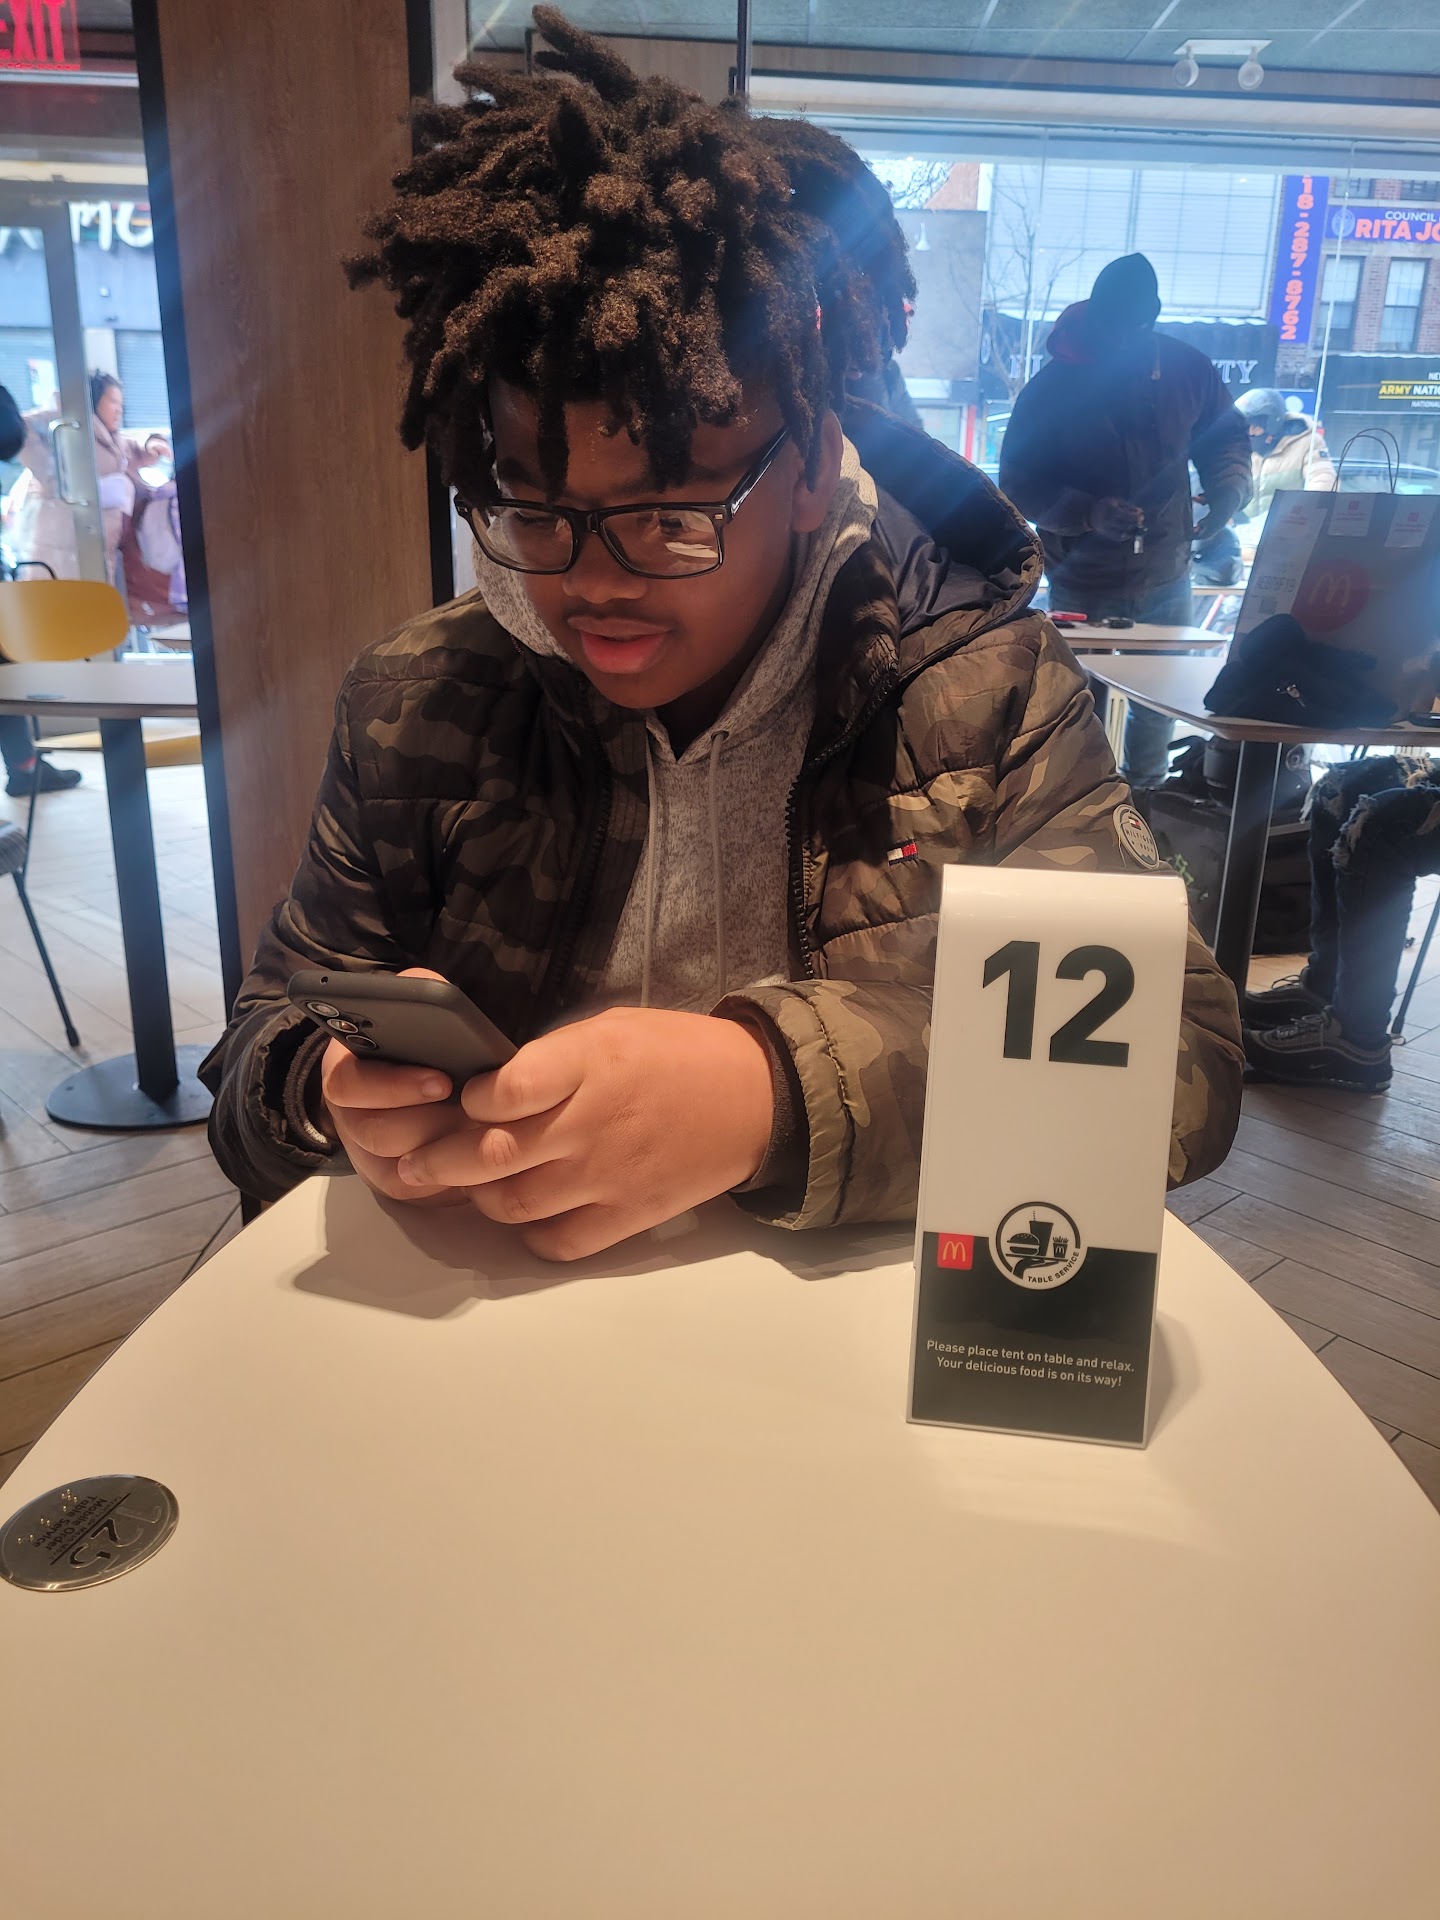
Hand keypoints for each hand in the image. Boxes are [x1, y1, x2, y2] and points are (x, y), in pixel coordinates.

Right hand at [319, 967, 474, 1205]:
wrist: (416, 1073)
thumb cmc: (420, 1038)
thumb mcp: (416, 1006)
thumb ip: (420, 997)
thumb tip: (443, 1003)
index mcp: (346, 1069)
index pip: (349, 1084)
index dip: (393, 1086)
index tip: (441, 1081)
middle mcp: (349, 1116)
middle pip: (377, 1133)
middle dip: (432, 1123)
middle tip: (479, 1114)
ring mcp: (367, 1154)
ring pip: (399, 1169)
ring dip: (447, 1152)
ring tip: (488, 1133)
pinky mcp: (393, 1183)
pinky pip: (417, 1194)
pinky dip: (450, 1180)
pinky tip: (483, 1160)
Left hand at [396, 1007, 775, 1261]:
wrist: (755, 1098)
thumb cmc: (676, 1053)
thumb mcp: (608, 1029)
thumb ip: (550, 1060)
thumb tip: (487, 1089)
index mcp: (587, 1062)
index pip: (504, 1089)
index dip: (470, 1097)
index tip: (464, 1095)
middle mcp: (589, 1123)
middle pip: (491, 1154)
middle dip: (439, 1160)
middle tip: (416, 1161)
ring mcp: (607, 1176)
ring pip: (511, 1204)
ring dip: (479, 1197)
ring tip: (471, 1185)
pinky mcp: (627, 1216)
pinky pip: (556, 1242)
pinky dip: (530, 1234)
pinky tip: (529, 1215)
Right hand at [1089, 497, 1144, 541]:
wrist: (1090, 512)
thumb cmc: (1107, 505)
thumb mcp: (1116, 501)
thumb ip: (1128, 505)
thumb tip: (1141, 512)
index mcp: (1109, 506)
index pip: (1124, 511)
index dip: (1134, 514)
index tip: (1142, 514)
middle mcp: (1106, 516)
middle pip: (1122, 521)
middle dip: (1133, 522)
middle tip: (1141, 523)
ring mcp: (1104, 525)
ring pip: (1119, 530)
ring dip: (1129, 530)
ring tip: (1136, 529)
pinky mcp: (1103, 532)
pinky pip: (1114, 536)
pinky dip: (1123, 537)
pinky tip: (1128, 535)